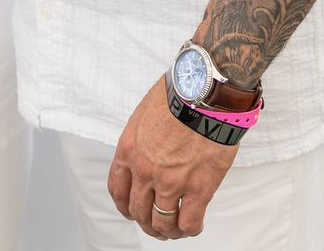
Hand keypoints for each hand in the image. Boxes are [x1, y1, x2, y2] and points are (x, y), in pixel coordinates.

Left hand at [107, 80, 235, 239]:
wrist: (205, 94)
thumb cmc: (178, 95)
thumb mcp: (144, 114)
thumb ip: (141, 138)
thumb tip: (147, 148)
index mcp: (129, 151)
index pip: (118, 190)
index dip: (124, 206)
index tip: (131, 211)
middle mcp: (145, 171)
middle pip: (139, 210)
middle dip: (145, 222)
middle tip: (154, 225)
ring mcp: (171, 182)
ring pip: (162, 222)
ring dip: (167, 230)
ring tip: (174, 230)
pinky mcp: (199, 188)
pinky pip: (190, 222)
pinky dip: (190, 229)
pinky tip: (193, 226)